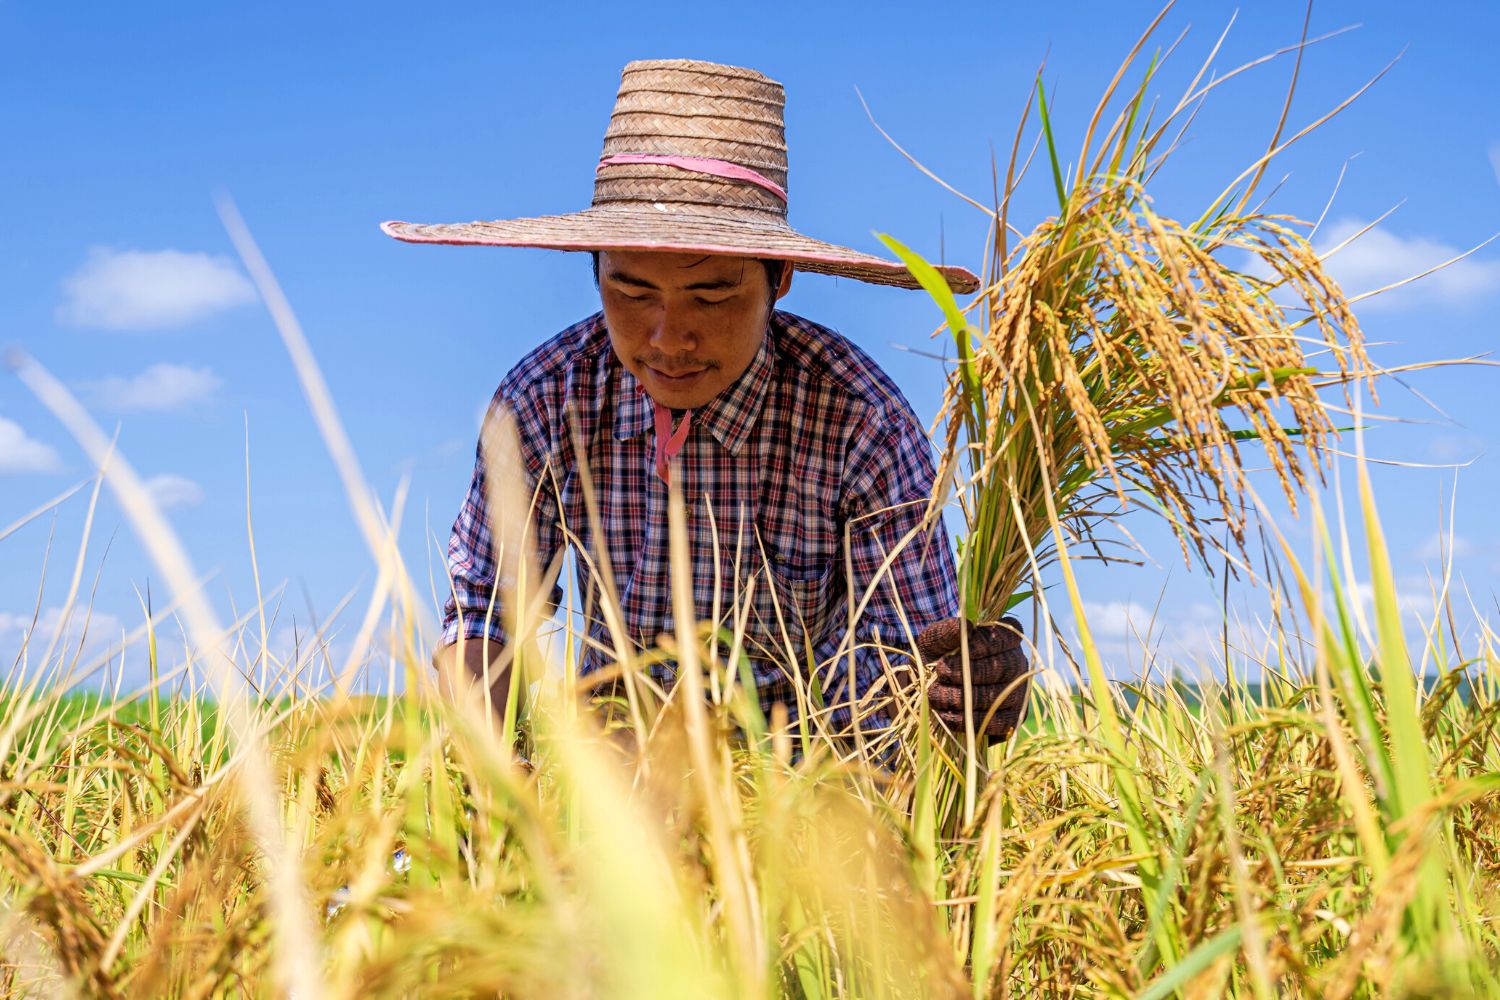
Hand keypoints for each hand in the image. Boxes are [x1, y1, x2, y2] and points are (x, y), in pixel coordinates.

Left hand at [914, 615, 1029, 741]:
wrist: (932, 687)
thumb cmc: (937, 656)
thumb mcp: (935, 640)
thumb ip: (946, 632)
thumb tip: (965, 626)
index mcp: (1005, 638)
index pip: (1005, 637)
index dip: (983, 645)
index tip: (958, 651)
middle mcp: (1018, 663)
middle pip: (1002, 668)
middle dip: (968, 673)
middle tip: (941, 673)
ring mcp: (1018, 692)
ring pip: (998, 696)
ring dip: (963, 697)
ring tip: (936, 695)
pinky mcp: (1011, 718)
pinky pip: (995, 722)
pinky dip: (968, 720)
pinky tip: (946, 714)